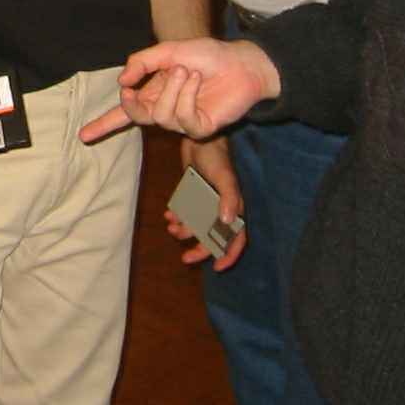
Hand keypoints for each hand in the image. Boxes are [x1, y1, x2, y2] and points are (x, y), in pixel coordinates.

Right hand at [81, 37, 276, 142]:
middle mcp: (165, 108)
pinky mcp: (200, 129)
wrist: (241, 63)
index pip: (126, 112)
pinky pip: (182, 119)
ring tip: (187, 72)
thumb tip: (121, 82)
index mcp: (154, 92)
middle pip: (136, 116)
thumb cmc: (208, 55)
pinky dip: (186, 96)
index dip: (103, 124)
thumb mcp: (169, 50)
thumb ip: (142, 62)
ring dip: (171, 89)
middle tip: (135, 89)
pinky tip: (196, 82)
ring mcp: (183, 121)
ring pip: (159, 116)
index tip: (83, 135)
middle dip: (131, 104)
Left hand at [166, 136, 246, 269]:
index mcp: (233, 207)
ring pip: (197, 224)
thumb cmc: (215, 156)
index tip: (218, 268)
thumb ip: (229, 198)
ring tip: (172, 228)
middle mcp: (221, 207)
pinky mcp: (193, 192)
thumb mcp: (224, 177)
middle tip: (185, 258)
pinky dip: (178, 215)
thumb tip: (228, 223)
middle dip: (200, 249)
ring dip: (185, 230)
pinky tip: (168, 215)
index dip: (229, 254)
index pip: (236, 237)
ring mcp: (207, 200)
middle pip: (214, 236)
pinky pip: (187, 210)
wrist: (198, 136)